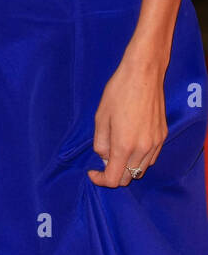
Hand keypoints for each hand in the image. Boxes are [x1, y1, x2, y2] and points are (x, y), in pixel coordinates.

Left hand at [87, 53, 167, 187]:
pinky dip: (139, 158)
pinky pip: (150, 158)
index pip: (114, 179)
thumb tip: (104, 158)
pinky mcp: (163, 136)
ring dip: (127, 167)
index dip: (100, 180)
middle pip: (129, 177)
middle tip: (103, 160)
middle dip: (113, 174)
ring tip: (116, 149)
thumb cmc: (118, 92)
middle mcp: (143, 149)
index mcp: (124, 145)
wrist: (143, 74)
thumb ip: (100, 142)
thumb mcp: (100, 117)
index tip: (92, 172)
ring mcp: (156, 143)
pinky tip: (130, 143)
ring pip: (141, 169)